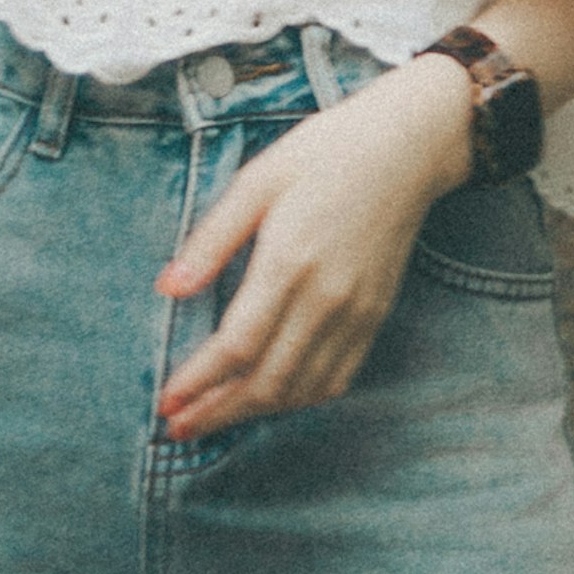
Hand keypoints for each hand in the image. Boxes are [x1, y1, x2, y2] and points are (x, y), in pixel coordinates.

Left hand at [153, 63, 471, 438]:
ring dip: (255, 413)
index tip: (166, 401)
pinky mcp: (375, 316)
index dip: (198, 382)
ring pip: (302, 389)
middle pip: (267, 381)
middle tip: (178, 427)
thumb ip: (212, 239)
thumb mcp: (257, 180)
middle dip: (218, 413)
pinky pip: (337, 378)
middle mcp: (326, 298)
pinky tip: (271, 398)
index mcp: (290, 261)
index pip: (238, 346)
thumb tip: (167, 289)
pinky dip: (298, 399)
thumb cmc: (325, 153)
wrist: (407, 147)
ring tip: (214, 419)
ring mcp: (356, 312)